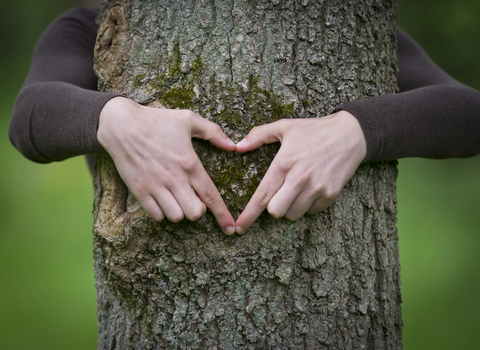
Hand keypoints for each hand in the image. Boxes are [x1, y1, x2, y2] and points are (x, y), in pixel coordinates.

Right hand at [97, 97, 235, 234]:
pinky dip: (162, 212)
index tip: (230, 228)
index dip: (223, 214)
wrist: (121, 124)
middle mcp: (174, 178)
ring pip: (176, 216)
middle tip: (194, 199)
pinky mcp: (139, 191)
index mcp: (189, 163)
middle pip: (195, 213)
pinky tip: (163, 200)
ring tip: (177, 199)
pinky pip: (156, 215)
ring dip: (180, 211)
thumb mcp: (188, 119)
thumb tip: (233, 145)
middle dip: (199, 210)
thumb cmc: (157, 121)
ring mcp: (155, 186)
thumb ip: (213, 132)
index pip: (211, 195)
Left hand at [234, 110, 366, 233]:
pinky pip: (311, 212)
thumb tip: (237, 147)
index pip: (262, 196)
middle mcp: (299, 178)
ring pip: (293, 214)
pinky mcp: (330, 194)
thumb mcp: (284, 126)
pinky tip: (310, 189)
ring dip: (289, 207)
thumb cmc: (313, 130)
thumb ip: (258, 135)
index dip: (249, 215)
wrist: (350, 135)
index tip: (239, 228)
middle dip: (272, 208)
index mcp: (284, 163)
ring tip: (295, 190)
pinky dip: (307, 206)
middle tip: (278, 194)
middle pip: (275, 211)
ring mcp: (316, 188)